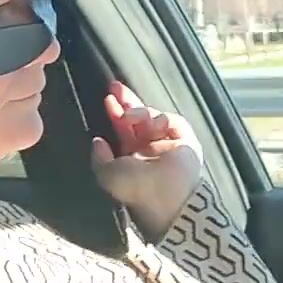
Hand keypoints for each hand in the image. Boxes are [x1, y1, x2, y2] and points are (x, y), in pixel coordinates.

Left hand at [91, 80, 202, 239]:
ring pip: (152, 116)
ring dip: (140, 112)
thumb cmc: (137, 189)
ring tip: (130, 117)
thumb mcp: (107, 175)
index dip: (114, 114)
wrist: (169, 196)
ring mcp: (167, 143)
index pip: (122, 130)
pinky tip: (155, 125)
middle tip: (115, 87)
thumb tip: (97, 141)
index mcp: (131, 159)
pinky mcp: (185, 139)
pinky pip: (171, 120)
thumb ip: (99, 158)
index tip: (107, 99)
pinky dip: (161, 119)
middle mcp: (149, 149)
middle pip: (137, 118)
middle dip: (127, 101)